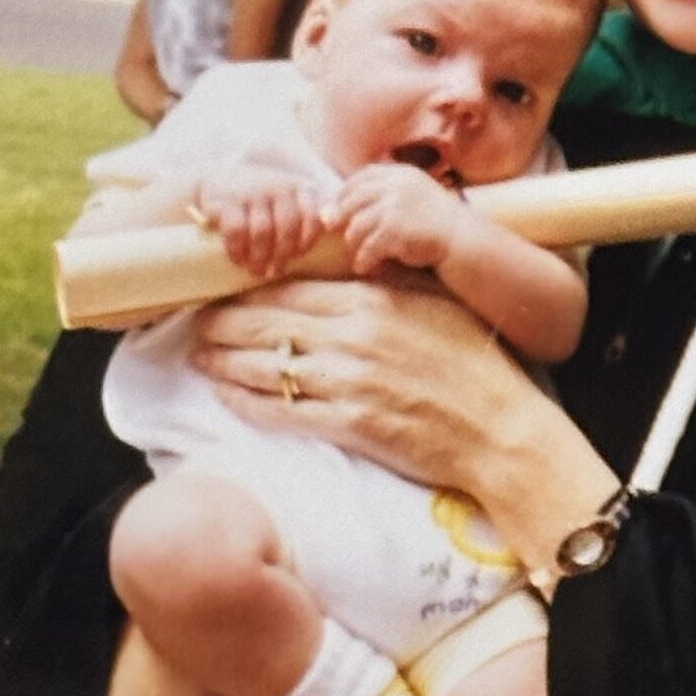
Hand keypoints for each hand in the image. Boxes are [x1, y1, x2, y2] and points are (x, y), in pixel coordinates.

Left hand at [191, 277, 614, 565]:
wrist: (501, 430)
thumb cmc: (474, 365)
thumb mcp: (433, 305)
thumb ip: (385, 283)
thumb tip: (345, 264)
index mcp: (373, 301)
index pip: (290, 288)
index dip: (247, 289)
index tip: (223, 289)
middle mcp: (354, 338)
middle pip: (266, 322)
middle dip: (222, 322)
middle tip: (194, 322)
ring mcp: (349, 383)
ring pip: (265, 365)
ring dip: (223, 360)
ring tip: (199, 356)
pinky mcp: (350, 425)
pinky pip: (282, 410)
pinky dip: (246, 401)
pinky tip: (225, 393)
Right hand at [194, 162, 332, 278]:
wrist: (219, 178)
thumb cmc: (265, 199)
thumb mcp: (292, 198)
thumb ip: (316, 210)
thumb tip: (335, 224)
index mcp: (300, 187)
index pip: (313, 217)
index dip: (307, 242)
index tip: (297, 255)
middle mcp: (278, 186)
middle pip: (288, 228)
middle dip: (283, 255)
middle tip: (275, 271)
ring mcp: (251, 192)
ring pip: (262, 232)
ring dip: (260, 257)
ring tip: (258, 270)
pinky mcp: (226, 201)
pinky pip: (236, 231)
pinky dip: (238, 251)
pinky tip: (239, 260)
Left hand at [333, 159, 463, 280]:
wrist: (462, 238)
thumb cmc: (436, 220)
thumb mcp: (414, 194)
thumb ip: (386, 192)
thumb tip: (337, 208)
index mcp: (401, 174)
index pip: (363, 176)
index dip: (346, 190)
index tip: (338, 204)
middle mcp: (396, 187)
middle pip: (354, 199)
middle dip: (341, 214)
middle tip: (333, 227)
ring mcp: (394, 208)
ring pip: (357, 226)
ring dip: (353, 241)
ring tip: (357, 252)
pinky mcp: (394, 231)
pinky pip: (368, 247)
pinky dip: (364, 259)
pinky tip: (364, 267)